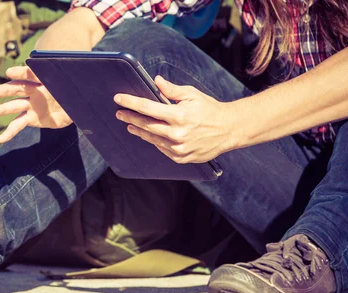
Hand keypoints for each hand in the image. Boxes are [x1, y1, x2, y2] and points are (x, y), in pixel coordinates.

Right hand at [0, 66, 71, 142]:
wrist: (76, 107)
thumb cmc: (74, 92)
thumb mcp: (74, 86)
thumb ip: (71, 81)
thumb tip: (80, 74)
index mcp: (44, 80)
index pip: (31, 74)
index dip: (21, 74)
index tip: (9, 72)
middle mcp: (34, 91)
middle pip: (17, 89)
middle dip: (5, 91)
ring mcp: (31, 105)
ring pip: (14, 106)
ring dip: (1, 109)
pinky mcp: (31, 119)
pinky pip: (18, 124)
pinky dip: (9, 132)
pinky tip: (0, 138)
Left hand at [114, 76, 239, 162]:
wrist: (229, 130)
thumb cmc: (210, 109)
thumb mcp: (192, 95)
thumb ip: (172, 90)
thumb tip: (155, 81)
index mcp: (179, 115)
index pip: (147, 107)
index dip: (131, 102)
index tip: (118, 98)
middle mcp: (177, 134)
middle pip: (146, 125)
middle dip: (130, 118)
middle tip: (119, 113)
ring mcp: (179, 148)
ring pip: (152, 139)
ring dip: (139, 131)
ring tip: (130, 125)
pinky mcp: (181, 158)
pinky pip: (162, 149)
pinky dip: (154, 141)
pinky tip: (148, 135)